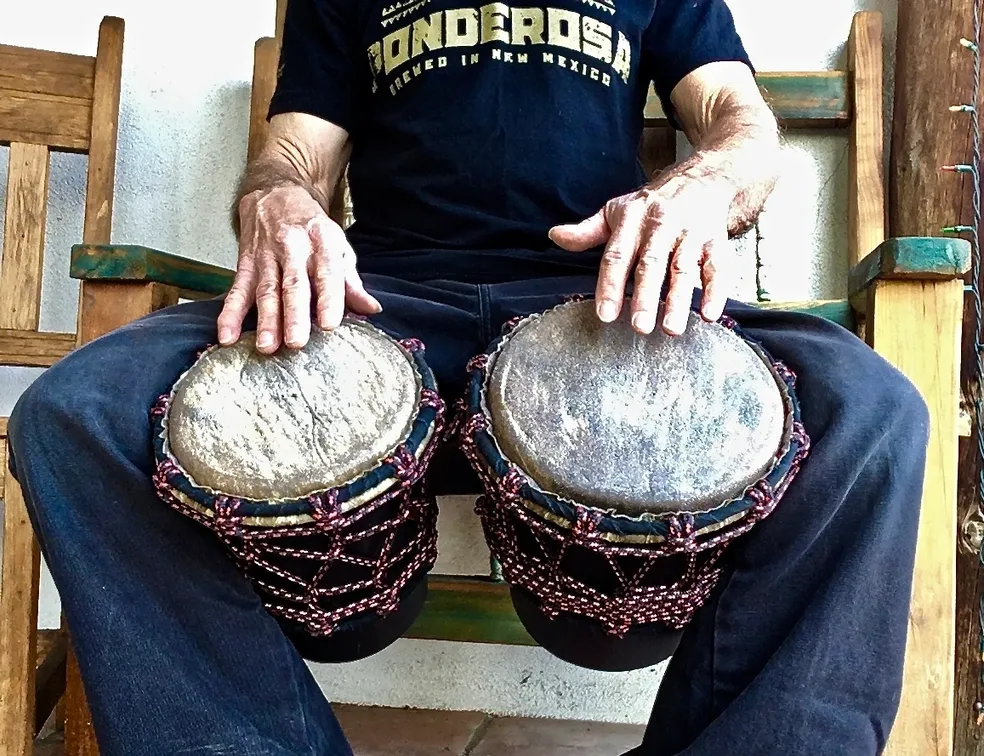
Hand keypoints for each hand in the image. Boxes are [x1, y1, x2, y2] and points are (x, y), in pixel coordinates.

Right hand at [217, 185, 380, 353]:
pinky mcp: (246, 263)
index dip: (329, 299)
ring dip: (265, 320)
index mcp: (322, 243)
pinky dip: (230, 314)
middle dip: (294, 314)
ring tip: (267, 345)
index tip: (329, 324)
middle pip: (293, 285)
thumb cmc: (312, 227)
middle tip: (296, 341)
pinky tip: (227, 334)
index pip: (327, 273)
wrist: (275, 193)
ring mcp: (267, 256)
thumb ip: (352, 282)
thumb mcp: (338, 247)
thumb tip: (371, 309)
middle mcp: (293, 248)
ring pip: (266, 290)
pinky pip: (238, 290)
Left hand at [549, 173, 732, 335]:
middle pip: (652, 265)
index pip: (617, 256)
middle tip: (640, 327)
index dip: (610, 285)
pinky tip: (710, 316)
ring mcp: (691, 235)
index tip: (605, 315)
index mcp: (632, 221)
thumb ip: (587, 230)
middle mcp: (661, 227)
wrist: (704, 177)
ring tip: (671, 329)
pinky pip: (718, 268)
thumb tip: (554, 236)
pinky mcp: (717, 242)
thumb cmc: (653, 203)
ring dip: (678, 300)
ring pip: (684, 269)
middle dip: (645, 296)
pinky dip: (716, 292)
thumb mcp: (617, 210)